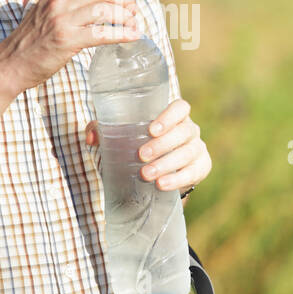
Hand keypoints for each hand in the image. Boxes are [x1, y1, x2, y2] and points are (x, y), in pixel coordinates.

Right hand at [0, 0, 140, 92]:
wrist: (11, 63)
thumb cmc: (34, 39)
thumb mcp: (49, 10)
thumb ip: (71, 1)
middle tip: (134, 11)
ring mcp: (62, 19)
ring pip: (106, 9)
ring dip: (126, 17)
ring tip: (134, 25)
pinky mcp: (66, 39)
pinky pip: (102, 34)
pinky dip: (122, 34)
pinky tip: (132, 37)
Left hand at [84, 98, 210, 193]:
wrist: (157, 175)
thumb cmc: (137, 147)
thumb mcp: (121, 137)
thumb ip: (102, 131)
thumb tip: (90, 137)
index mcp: (173, 117)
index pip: (181, 108)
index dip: (169, 116)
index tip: (151, 129)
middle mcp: (190, 129)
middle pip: (184, 132)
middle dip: (162, 145)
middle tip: (141, 156)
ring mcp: (198, 148)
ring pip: (188, 153)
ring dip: (167, 164)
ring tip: (146, 175)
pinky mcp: (202, 168)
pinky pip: (194, 172)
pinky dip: (178, 179)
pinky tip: (162, 185)